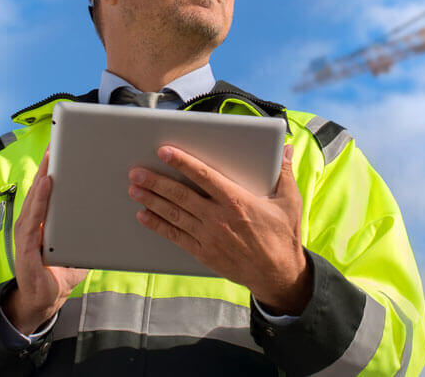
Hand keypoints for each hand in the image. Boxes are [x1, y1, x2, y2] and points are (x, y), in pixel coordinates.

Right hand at [2, 150, 88, 334]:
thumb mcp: (78, 248)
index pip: (48, 191)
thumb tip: (111, 216)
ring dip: (44, 176)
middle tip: (57, 142)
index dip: (54, 169)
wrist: (43, 301)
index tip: (62, 148)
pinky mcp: (26, 246)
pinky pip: (34, 218)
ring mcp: (27, 233)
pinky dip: (40, 199)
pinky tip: (48, 184)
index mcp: (44, 221)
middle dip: (49, 165)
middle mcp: (32, 223)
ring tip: (53, 157)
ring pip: (36, 198)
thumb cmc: (59, 273)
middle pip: (41, 188)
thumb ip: (89, 232)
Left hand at [127, 144, 311, 313]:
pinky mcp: (204, 253)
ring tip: (134, 189)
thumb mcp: (290, 201)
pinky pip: (176, 237)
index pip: (203, 176)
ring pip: (174, 214)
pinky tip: (143, 216)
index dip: (182, 162)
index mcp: (236, 200)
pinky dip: (158, 226)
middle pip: (180, 195)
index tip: (165, 151)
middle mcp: (218, 218)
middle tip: (136, 171)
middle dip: (156, 182)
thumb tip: (287, 149)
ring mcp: (209, 237)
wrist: (278, 274)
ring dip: (151, 201)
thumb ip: (285, 173)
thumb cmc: (283, 236)